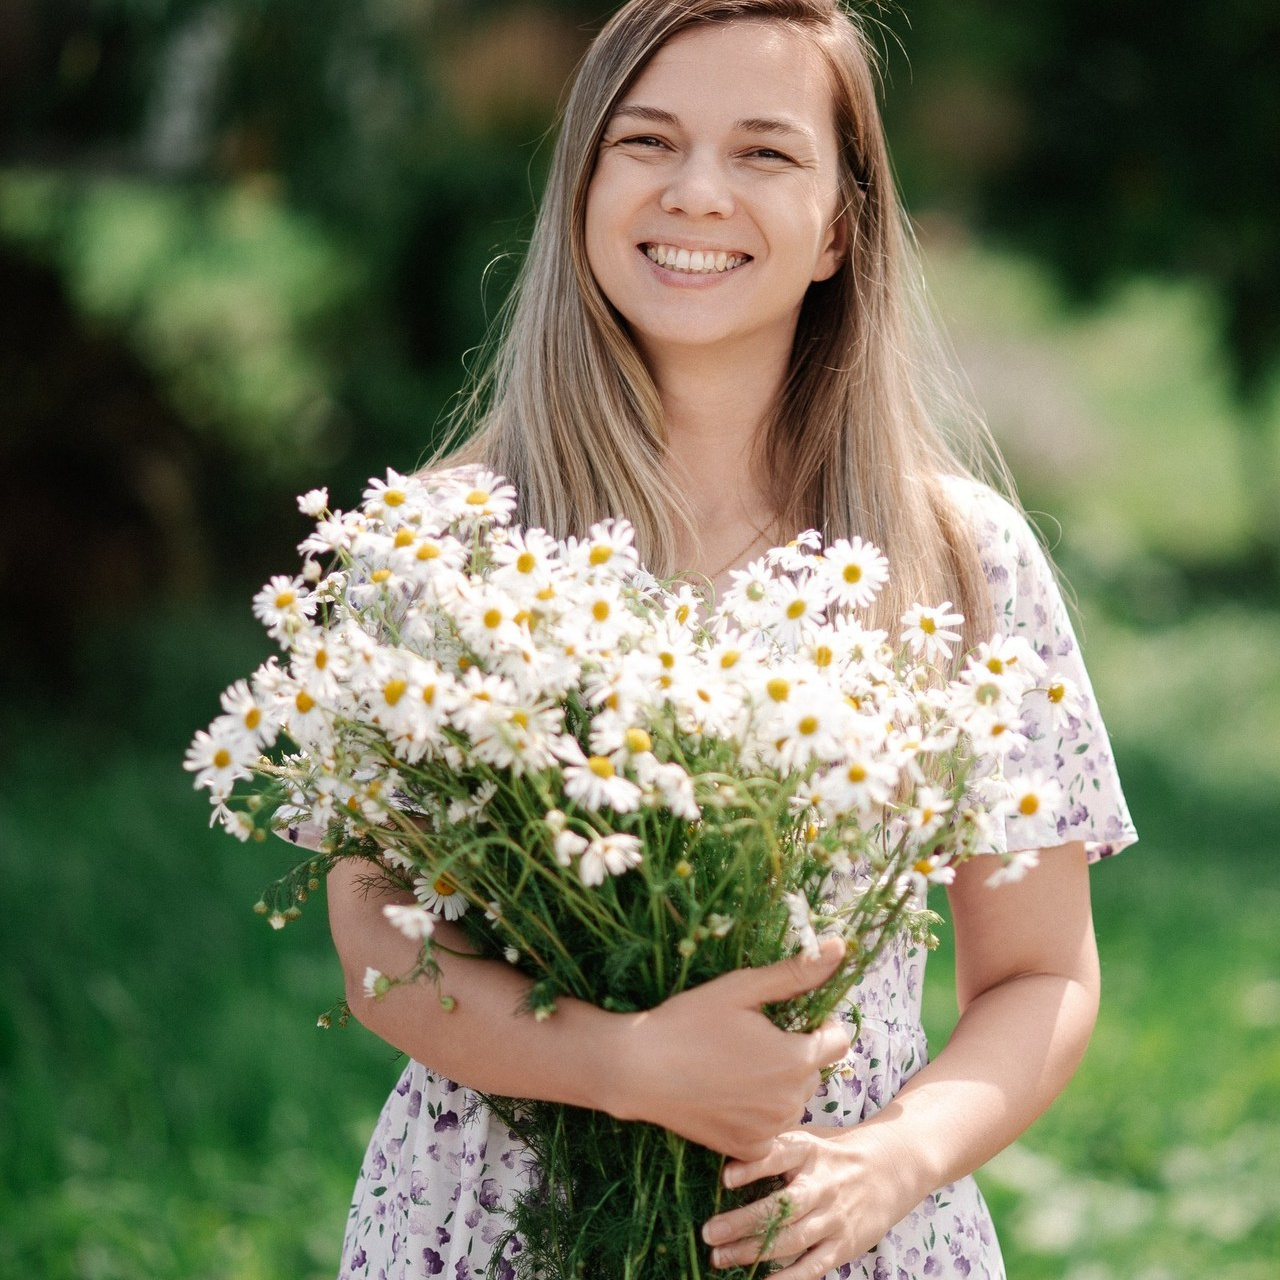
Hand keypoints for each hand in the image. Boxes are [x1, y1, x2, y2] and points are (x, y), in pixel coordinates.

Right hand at [607, 937, 849, 1159]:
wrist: (638, 1070)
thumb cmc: (688, 1021)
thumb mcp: (742, 989)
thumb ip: (796, 973)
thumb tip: (840, 947)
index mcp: (795, 1060)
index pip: (838, 1040)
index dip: (818, 1025)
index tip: (786, 1019)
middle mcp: (790, 1102)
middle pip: (814, 1070)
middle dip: (794, 1053)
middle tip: (751, 1041)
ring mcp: (770, 1130)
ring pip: (794, 1099)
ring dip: (779, 1084)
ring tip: (736, 1067)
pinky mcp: (749, 1149)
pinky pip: (772, 1128)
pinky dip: (760, 1114)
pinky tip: (730, 1095)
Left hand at [700, 1123, 918, 1277]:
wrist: (891, 1166)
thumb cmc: (834, 1152)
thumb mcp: (808, 1139)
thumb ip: (772, 1148)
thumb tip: (723, 1156)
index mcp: (809, 1150)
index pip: (778, 1155)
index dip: (751, 1167)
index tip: (724, 1178)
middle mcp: (822, 1184)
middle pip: (781, 1206)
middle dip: (742, 1222)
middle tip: (709, 1232)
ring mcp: (835, 1216)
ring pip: (791, 1239)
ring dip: (754, 1251)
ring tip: (720, 1257)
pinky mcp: (845, 1244)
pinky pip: (813, 1265)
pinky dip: (788, 1278)